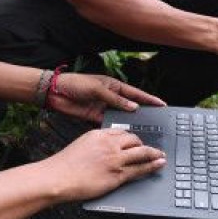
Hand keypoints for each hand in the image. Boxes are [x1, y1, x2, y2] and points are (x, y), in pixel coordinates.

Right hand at [43, 128, 166, 200]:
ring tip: (161, 155)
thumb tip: (105, 151)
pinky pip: (140, 168)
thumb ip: (95, 145)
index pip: (121, 132)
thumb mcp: (81, 146)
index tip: (136, 140)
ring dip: (154, 153)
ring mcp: (115, 159)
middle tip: (150, 148)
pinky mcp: (118, 174)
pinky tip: (158, 164)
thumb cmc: (65, 165)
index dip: (131, 137)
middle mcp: (109, 144)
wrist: (58, 178)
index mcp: (99, 134)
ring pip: (141, 152)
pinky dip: (152, 165)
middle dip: (143, 144)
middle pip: (134, 139)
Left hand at [46, 73, 165, 122]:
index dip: (149, 99)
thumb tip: (133, 107)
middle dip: (143, 113)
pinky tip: (124, 135)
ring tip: (142, 131)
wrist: (56, 93)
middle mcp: (111, 97)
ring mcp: (104, 108)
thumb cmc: (76, 83)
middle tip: (156, 122)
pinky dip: (116, 129)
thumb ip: (115, 99)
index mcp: (114, 86)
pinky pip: (110, 124)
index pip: (136, 93)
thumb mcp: (97, 88)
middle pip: (131, 106)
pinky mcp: (96, 117)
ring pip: (121, 117)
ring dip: (129, 123)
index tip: (161, 104)